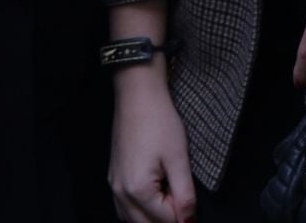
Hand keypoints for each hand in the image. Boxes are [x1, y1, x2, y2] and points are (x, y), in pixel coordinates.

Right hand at [109, 67, 195, 222]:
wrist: (137, 95)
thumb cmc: (158, 121)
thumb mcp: (179, 158)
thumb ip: (184, 194)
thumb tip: (188, 220)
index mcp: (137, 190)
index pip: (165, 220)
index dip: (184, 214)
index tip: (191, 200)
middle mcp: (121, 192)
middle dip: (167, 218)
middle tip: (182, 202)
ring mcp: (114, 185)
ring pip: (132, 220)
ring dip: (152, 218)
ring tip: (169, 200)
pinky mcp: (114, 177)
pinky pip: (124, 208)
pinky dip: (139, 211)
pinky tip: (152, 201)